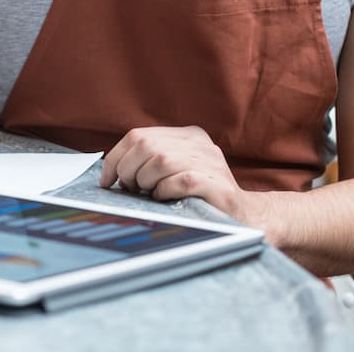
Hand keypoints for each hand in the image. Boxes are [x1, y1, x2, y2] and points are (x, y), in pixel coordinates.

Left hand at [99, 125, 246, 219]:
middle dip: (128, 170)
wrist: (246, 218)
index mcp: (187, 135)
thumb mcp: (175, 170)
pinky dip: (165, 191)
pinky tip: (166, 199)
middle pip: (146, 145)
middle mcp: (200, 144)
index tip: (107, 179)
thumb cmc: (201, 197)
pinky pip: (179, 181)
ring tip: (151, 194)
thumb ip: (150, 162)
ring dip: (146, 182)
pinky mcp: (217, 185)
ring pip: (160, 160)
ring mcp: (211, 163)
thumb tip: (112, 170)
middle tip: (130, 189)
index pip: (138, 135)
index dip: (115, 157)